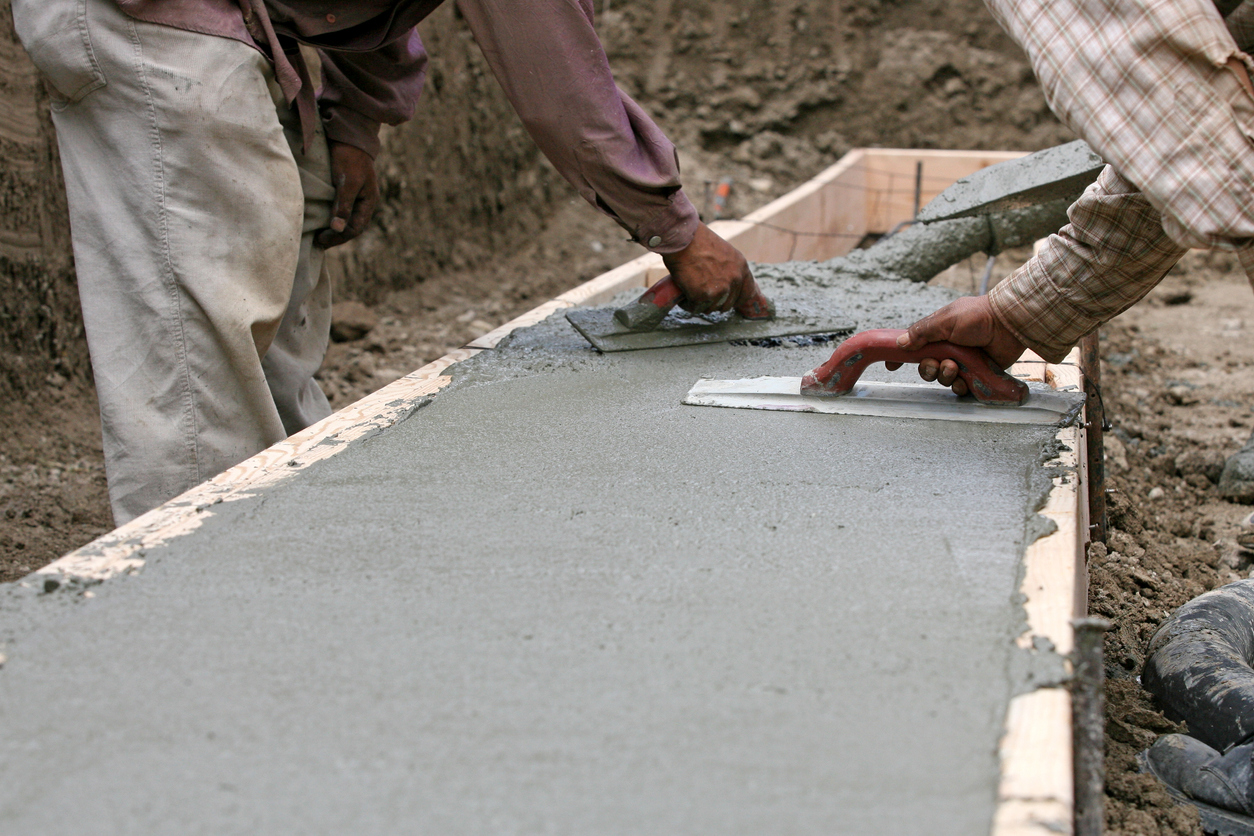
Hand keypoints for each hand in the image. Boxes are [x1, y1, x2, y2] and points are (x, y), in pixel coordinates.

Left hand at [316, 142, 379, 247]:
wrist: (349, 135)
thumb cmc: (349, 158)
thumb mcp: (347, 183)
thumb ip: (343, 206)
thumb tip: (337, 228)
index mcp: (369, 202)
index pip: (355, 228)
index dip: (339, 237)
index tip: (321, 239)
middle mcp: (364, 201)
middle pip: (352, 226)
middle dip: (336, 236)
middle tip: (319, 241)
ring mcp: (357, 196)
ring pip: (347, 219)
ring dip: (335, 228)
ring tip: (320, 234)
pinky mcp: (347, 189)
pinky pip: (342, 209)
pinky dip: (333, 217)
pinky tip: (323, 219)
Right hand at [661, 223, 758, 314]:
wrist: (682, 239)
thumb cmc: (697, 241)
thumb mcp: (723, 251)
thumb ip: (728, 267)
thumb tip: (725, 282)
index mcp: (741, 267)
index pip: (746, 293)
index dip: (735, 299)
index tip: (727, 300)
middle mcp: (734, 279)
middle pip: (727, 304)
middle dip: (714, 302)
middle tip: (701, 293)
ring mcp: (719, 289)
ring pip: (710, 308)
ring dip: (700, 303)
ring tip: (690, 289)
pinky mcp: (703, 296)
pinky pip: (695, 307)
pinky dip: (687, 303)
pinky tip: (683, 292)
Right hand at [887, 295, 1025, 395]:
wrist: (1008, 324)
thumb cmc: (978, 316)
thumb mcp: (944, 320)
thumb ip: (921, 332)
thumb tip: (901, 343)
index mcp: (938, 334)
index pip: (915, 347)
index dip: (902, 357)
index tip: (892, 365)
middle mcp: (948, 349)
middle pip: (927, 368)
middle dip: (928, 369)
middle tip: (936, 363)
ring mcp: (963, 362)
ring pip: (942, 379)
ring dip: (944, 376)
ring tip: (955, 366)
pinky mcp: (976, 374)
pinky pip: (961, 388)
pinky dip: (959, 386)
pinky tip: (963, 380)